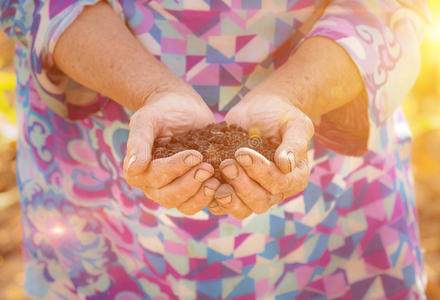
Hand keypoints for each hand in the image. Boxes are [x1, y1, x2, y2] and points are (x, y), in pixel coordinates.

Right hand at [123, 88, 220, 214]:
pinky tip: (225, 185)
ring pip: (185, 205)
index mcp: (138, 172)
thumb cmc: (160, 111)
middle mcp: (154, 186)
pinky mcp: (194, 187)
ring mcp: (175, 188)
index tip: (194, 155)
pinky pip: (201, 201)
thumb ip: (139, 143)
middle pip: (170, 197)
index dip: (175, 169)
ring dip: (201, 196)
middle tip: (208, 168)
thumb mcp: (146, 120)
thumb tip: (134, 169)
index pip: (155, 178)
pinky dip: (213, 197)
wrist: (181, 105)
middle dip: (190, 185)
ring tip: (216, 181)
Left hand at [208, 92, 313, 218]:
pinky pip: (224, 205)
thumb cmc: (281, 114)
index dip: (260, 172)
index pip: (279, 184)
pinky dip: (213, 199)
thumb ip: (294, 143)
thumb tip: (286, 165)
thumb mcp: (294, 123)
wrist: (260, 109)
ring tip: (215, 179)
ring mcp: (254, 192)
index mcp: (295, 177)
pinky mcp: (234, 189)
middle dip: (242, 185)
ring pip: (242, 209)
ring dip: (228, 198)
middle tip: (227, 164)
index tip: (242, 152)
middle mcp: (276, 190)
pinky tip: (206, 184)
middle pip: (260, 202)